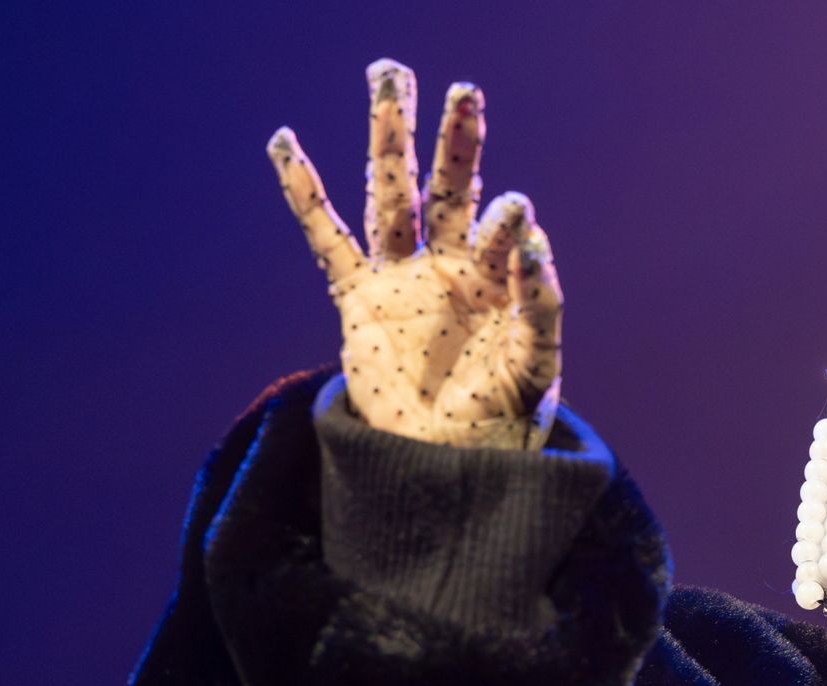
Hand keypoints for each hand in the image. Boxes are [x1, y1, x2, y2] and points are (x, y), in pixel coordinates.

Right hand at [268, 59, 561, 448]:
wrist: (449, 468)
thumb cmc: (504, 419)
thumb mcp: (536, 366)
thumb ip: (540, 307)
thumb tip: (539, 241)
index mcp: (499, 282)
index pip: (504, 234)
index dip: (507, 222)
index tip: (515, 210)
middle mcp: (451, 269)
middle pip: (448, 188)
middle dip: (454, 139)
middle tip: (462, 88)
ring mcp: (403, 280)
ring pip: (391, 194)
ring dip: (388, 138)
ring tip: (389, 76)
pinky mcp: (359, 302)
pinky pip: (328, 238)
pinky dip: (305, 193)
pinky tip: (285, 142)